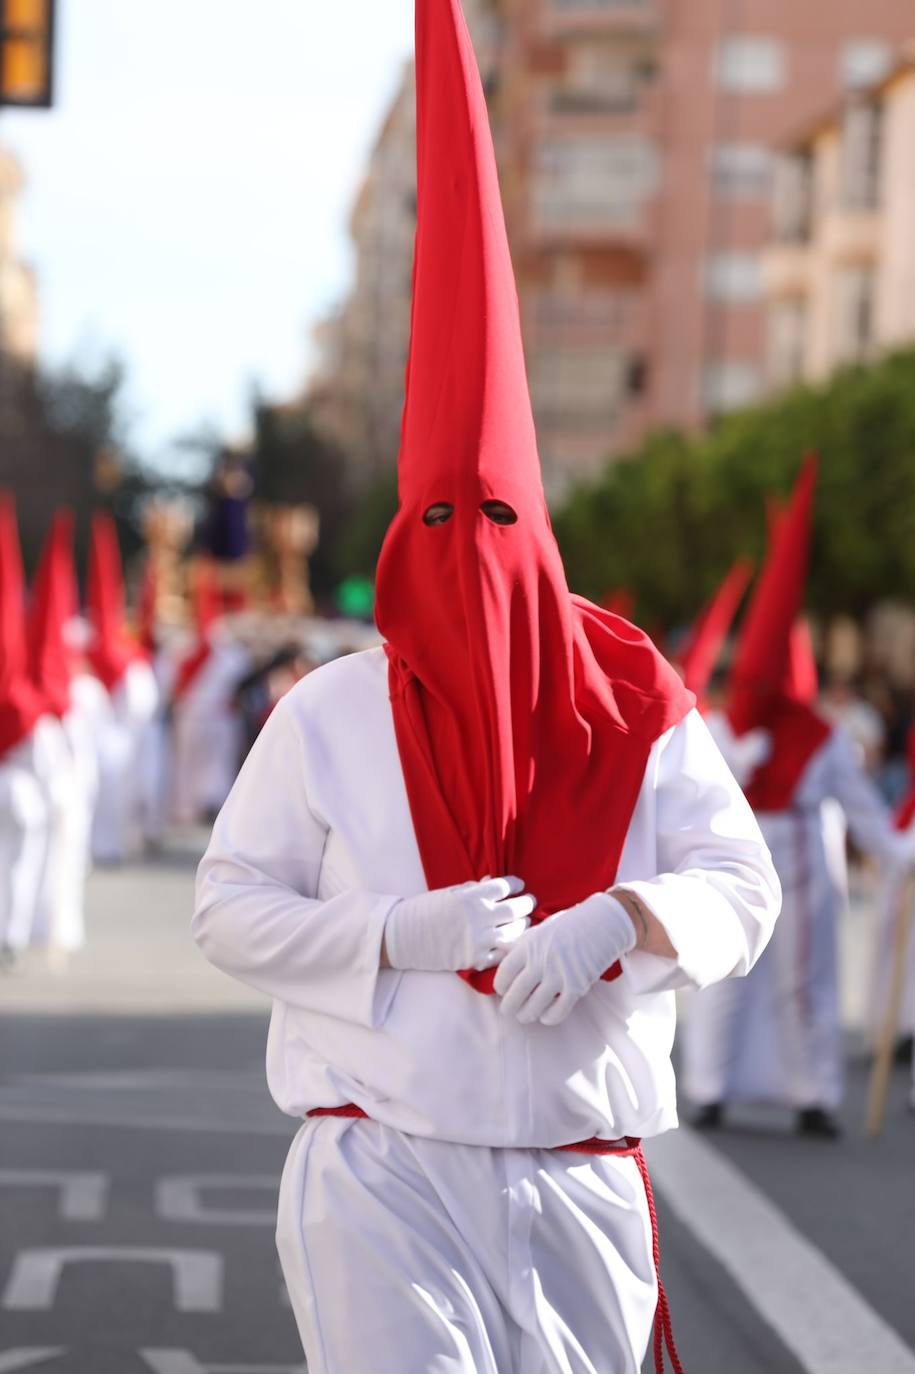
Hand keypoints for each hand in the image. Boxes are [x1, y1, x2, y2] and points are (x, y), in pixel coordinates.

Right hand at [384, 876, 534, 973]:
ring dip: (523, 926)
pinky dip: (510, 948)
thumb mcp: (449, 892)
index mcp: (471, 896)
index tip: (519, 885)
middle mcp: (479, 917)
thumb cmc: (423, 910)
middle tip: (530, 902)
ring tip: (525, 922)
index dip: (516, 884)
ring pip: (514, 933)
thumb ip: (473, 888)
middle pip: (515, 909)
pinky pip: (502, 954)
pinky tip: (513, 943)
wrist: (402, 938)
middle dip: (526, 904)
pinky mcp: (475, 959)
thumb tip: (493, 882)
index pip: (504, 887)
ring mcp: (479, 940)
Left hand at [494, 893, 635, 1025]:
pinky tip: (546, 1016)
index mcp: (529, 945)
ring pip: (533, 1007)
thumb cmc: (571, 924)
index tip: (502, 990)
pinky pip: (557, 1011)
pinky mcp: (577, 986)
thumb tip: (500, 954)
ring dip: (526, 1015)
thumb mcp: (542, 929)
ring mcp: (559, 975)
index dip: (500, 986)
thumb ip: (522, 944)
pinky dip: (549, 1017)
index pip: (504, 973)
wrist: (604, 923)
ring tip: (524, 1015)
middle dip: (508, 1007)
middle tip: (508, 1010)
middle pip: (515, 994)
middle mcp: (541, 961)